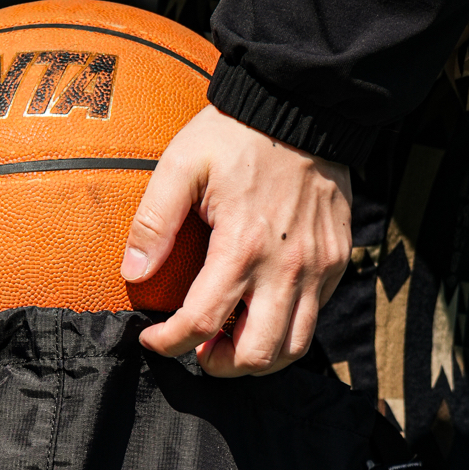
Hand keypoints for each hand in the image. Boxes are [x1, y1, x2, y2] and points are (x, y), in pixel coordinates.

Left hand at [121, 105, 351, 376]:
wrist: (304, 105)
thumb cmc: (236, 134)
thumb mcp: (182, 163)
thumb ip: (154, 220)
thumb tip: (132, 273)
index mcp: (242, 245)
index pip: (202, 322)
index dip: (170, 342)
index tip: (154, 340)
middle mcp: (286, 266)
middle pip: (257, 354)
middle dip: (221, 364)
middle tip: (200, 350)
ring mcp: (317, 268)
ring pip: (293, 347)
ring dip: (257, 356)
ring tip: (231, 341)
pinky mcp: (336, 262)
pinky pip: (313, 316)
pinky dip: (284, 327)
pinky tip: (260, 309)